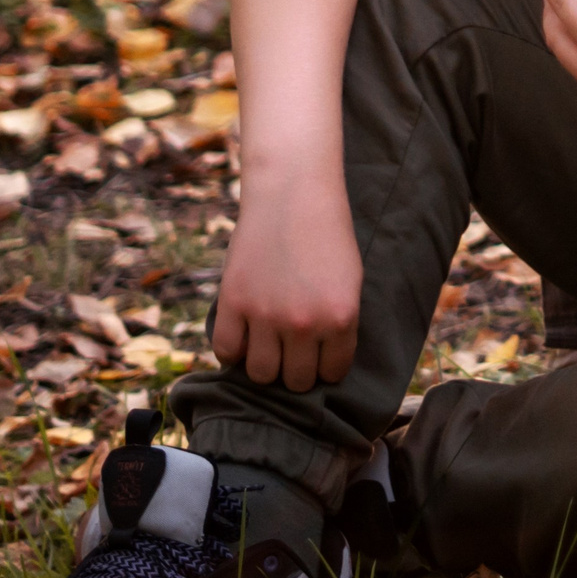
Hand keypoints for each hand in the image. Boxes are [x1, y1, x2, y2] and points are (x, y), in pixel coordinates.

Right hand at [213, 172, 360, 392]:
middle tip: (292, 356)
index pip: (332, 372)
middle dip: (296, 372)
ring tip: (268, 350)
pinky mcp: (232, 303)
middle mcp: (304, 323)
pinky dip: (233, 352)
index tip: (320, 360)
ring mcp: (265, 315)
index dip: (326, 369)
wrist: (293, 197)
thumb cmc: (327, 238)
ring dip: (265, 367)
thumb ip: (337, 325)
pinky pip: (226, 352)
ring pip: (260, 374)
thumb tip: (319, 365)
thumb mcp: (349, 283)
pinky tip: (243, 339)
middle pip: (296, 380)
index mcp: (342, 318)